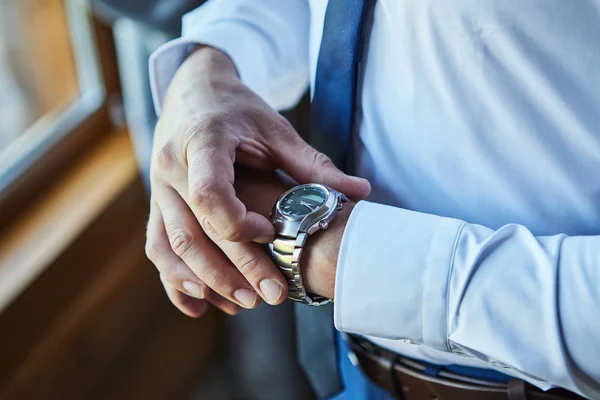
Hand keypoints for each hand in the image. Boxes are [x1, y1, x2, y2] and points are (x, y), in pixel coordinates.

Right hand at [146, 46, 369, 316]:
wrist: (193, 90)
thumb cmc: (239, 108)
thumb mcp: (276, 128)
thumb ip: (313, 164)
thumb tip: (361, 191)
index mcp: (202, 140)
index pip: (208, 194)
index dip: (238, 224)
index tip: (270, 233)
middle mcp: (171, 166)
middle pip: (193, 231)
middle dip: (233, 270)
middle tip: (270, 297)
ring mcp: (158, 186)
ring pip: (172, 245)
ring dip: (206, 281)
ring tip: (243, 305)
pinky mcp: (157, 201)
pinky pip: (157, 245)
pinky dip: (174, 278)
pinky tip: (199, 304)